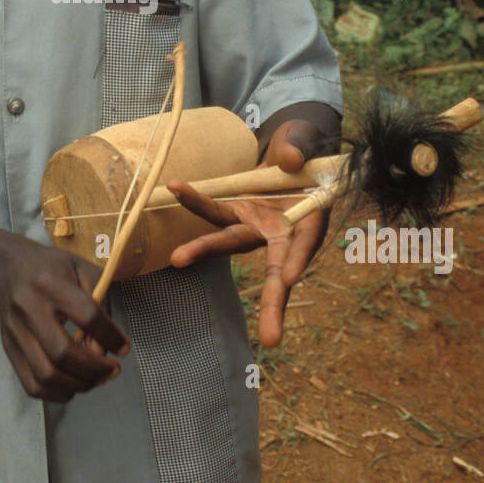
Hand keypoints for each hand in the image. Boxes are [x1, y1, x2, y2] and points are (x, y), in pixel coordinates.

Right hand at [0, 241, 129, 402]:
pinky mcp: (9, 348)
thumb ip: (100, 303)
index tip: (124, 348)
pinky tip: (73, 385)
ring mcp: (15, 331)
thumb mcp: (82, 269)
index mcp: (50, 283)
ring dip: (78, 385)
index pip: (87, 316)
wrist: (7, 268)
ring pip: (46, 374)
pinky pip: (31, 384)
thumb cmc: (51, 269)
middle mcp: (28, 308)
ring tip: (96, 380)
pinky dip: (57, 393)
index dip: (110, 337)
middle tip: (112, 371)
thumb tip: (105, 349)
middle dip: (94, 369)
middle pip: (62, 352)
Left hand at [167, 118, 329, 347]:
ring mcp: (254, 224)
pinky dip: (194, 199)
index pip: (305, 245)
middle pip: (274, 270)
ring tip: (177, 259)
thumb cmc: (305, 151)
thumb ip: (298, 149)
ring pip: (229, 240)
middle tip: (271, 339)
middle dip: (272, 303)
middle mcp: (281, 233)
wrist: (291, 150)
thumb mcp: (306, 143)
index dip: (299, 260)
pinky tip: (174, 186)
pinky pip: (213, 209)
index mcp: (309, 223)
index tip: (291, 278)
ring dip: (202, 249)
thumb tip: (288, 158)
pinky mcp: (235, 211)